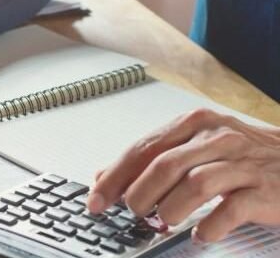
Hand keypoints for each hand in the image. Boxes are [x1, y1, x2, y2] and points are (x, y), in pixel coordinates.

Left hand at [87, 108, 279, 242]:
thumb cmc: (245, 155)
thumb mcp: (197, 146)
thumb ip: (152, 158)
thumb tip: (104, 176)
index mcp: (194, 124)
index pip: (143, 148)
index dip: (114, 177)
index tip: (96, 199)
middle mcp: (217, 137)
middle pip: (164, 165)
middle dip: (139, 195)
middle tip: (134, 213)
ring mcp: (242, 163)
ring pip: (193, 185)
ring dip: (171, 209)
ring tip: (165, 221)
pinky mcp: (264, 190)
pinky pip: (230, 209)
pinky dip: (210, 226)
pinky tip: (202, 233)